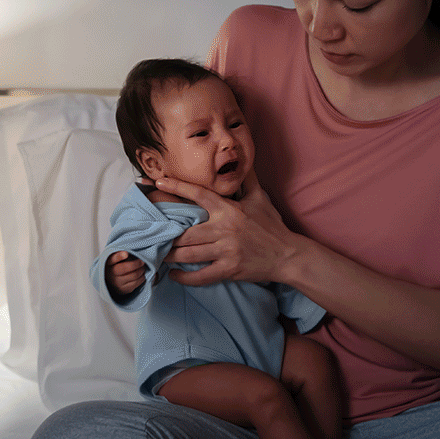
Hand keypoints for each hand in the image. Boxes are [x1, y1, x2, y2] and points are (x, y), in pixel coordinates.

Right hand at [104, 250, 145, 299]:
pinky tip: (142, 274)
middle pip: (126, 268)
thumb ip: (121, 253)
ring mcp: (118, 283)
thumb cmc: (116, 265)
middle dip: (137, 264)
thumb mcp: (115, 258)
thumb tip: (130, 252)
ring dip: (141, 270)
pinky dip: (142, 277)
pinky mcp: (124, 290)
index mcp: (108, 263)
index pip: (113, 259)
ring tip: (142, 267)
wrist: (112, 281)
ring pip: (134, 275)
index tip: (126, 253)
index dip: (119, 256)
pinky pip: (137, 283)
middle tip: (142, 261)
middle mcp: (111, 274)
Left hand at [155, 170, 296, 285]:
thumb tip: (243, 161)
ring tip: (158, 254)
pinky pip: (201, 276)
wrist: (288, 254)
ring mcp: (226, 251)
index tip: (158, 182)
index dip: (177, 187)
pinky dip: (185, 277)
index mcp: (229, 210)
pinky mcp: (229, 270)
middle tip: (151, 235)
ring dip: (170, 256)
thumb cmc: (272, 225)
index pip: (199, 194)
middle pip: (186, 233)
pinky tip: (174, 275)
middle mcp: (224, 229)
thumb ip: (247, 180)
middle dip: (167, 235)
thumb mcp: (260, 198)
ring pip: (189, 254)